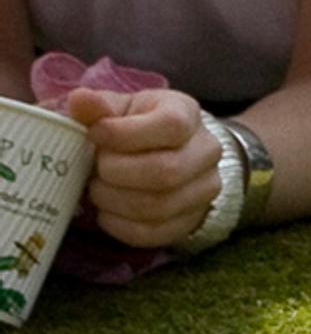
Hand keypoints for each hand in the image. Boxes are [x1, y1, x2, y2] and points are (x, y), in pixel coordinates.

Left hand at [63, 84, 218, 247]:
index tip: (94, 133)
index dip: (125, 134)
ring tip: (97, 189)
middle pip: (166, 171)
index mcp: (187, 114)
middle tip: (95, 167)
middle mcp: (207, 152)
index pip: (171, 125)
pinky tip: (106, 212)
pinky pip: (155, 233)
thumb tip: (80, 100)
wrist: (167, 151)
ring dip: (115, 200)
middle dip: (117, 172)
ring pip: (160, 206)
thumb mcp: (119, 107)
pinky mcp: (192, 220)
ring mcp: (205, 189)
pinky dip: (120, 226)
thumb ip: (99, 106)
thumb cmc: (135, 125)